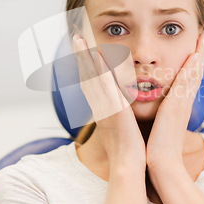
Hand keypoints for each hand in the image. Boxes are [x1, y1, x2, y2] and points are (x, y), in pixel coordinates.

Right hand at [72, 34, 145, 169]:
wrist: (128, 166)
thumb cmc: (128, 151)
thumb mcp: (122, 130)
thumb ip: (120, 118)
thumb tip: (123, 113)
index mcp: (102, 110)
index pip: (91, 84)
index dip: (86, 67)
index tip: (83, 51)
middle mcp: (99, 106)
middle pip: (86, 76)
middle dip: (80, 57)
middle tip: (75, 38)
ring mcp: (104, 107)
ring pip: (91, 77)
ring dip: (84, 57)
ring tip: (78, 39)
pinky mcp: (112, 108)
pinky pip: (104, 85)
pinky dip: (98, 69)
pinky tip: (96, 55)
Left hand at [146, 31, 203, 169]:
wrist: (161, 164)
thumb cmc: (158, 149)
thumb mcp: (159, 126)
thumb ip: (159, 115)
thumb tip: (154, 110)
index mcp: (179, 107)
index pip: (187, 80)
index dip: (192, 63)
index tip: (194, 47)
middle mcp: (184, 103)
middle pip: (195, 73)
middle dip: (199, 52)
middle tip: (202, 34)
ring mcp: (183, 104)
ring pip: (193, 74)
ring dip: (198, 54)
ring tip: (201, 37)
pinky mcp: (178, 107)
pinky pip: (186, 83)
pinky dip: (191, 69)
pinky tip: (193, 55)